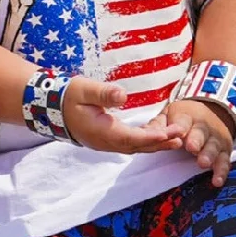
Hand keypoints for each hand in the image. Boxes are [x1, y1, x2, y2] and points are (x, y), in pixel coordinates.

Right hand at [62, 76, 184, 153]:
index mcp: (102, 131)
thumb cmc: (69, 95)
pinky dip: (145, 140)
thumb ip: (104, 93)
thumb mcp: (84, 89)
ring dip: (155, 143)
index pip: (132, 138)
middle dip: (160, 142)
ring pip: (135, 147)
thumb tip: (123, 95)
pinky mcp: (107, 139)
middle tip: (182, 136)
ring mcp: (106, 143)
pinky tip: (157, 134)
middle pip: (137, 146)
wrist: (53, 107)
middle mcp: (106, 142)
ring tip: (176, 138)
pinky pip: (130, 143)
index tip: (170, 133)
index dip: (152, 137)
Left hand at [145, 99, 234, 186]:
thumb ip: (158, 125)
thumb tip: (144, 133)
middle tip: (192, 147)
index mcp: (187, 116)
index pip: (183, 121)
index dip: (180, 127)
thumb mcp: (169, 115)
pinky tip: (217, 181)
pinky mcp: (224, 151)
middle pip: (200, 132)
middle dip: (196, 139)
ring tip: (203, 163)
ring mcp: (215, 139)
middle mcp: (203, 126)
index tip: (178, 132)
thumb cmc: (184, 118)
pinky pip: (224, 161)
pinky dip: (222, 171)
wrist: (210, 112)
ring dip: (209, 155)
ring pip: (213, 146)